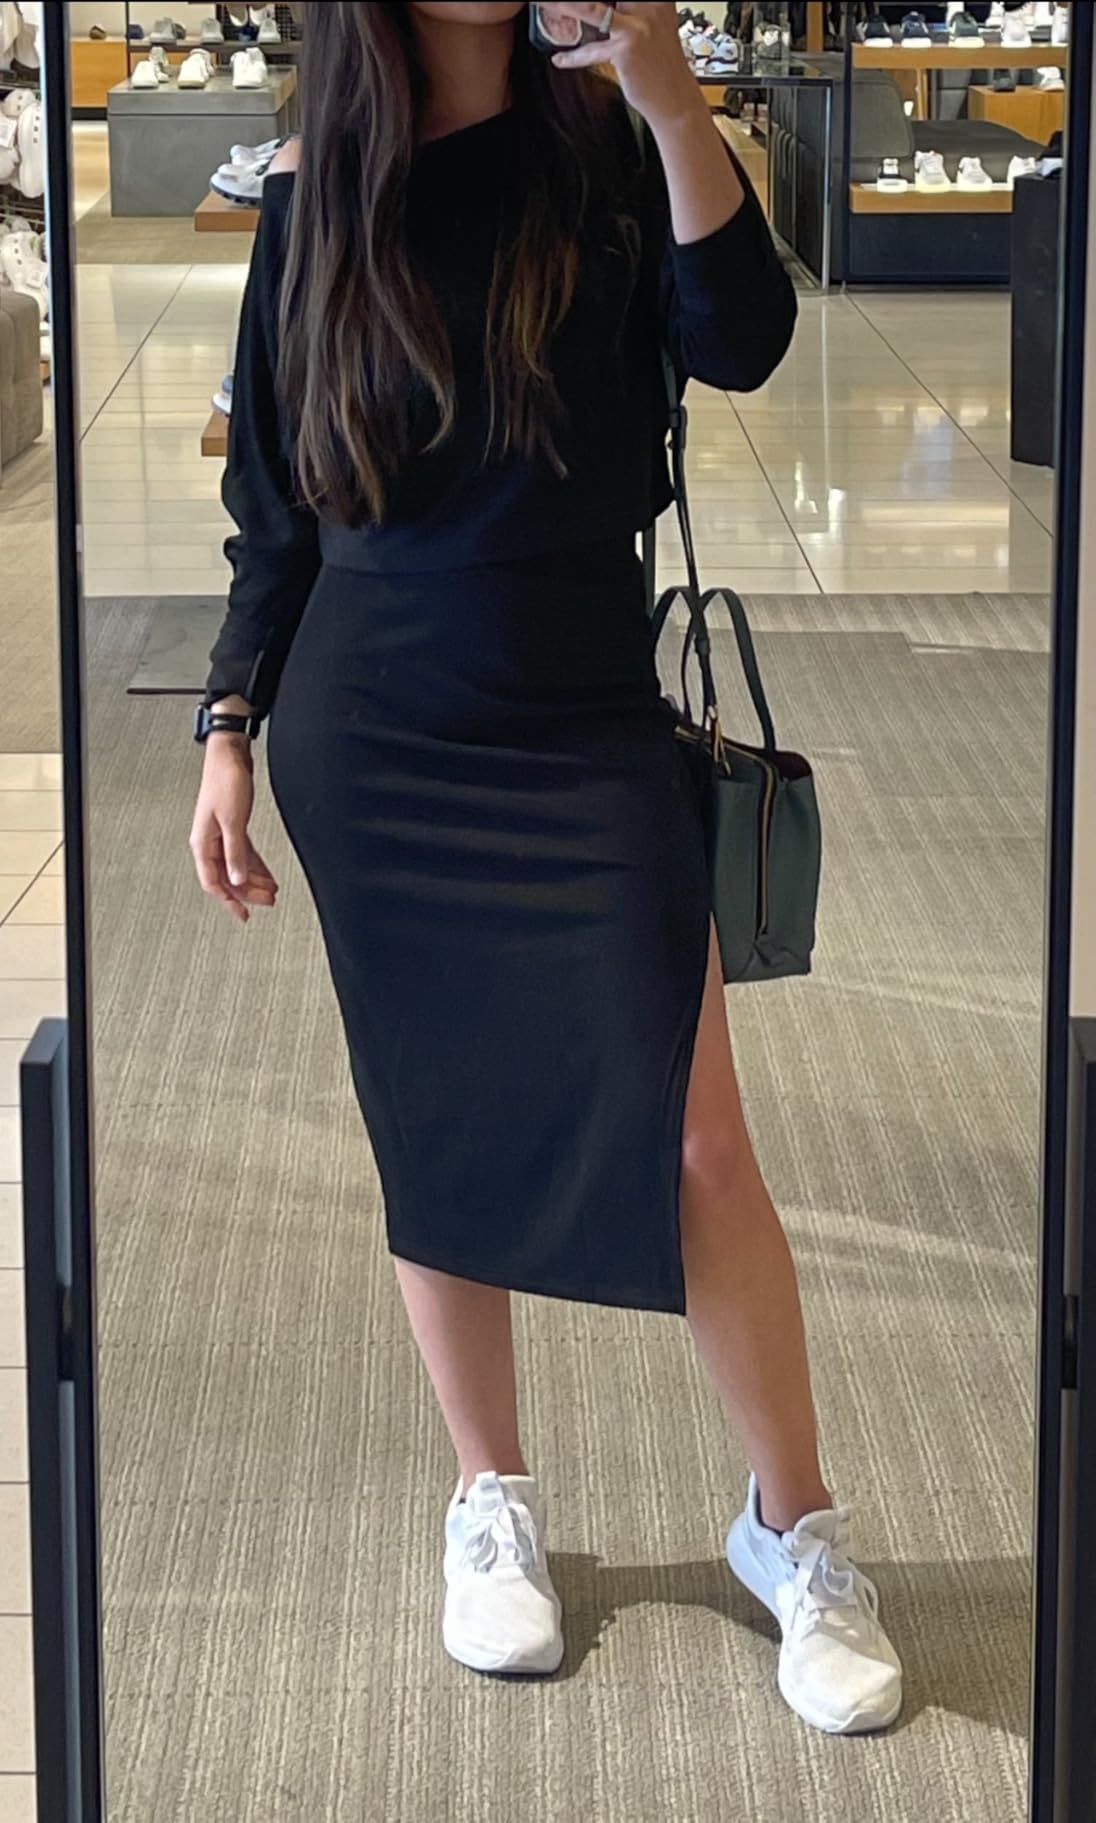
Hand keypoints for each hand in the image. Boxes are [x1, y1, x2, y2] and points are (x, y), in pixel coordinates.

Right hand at [190, 739, 278, 923]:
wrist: (230, 755)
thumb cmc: (225, 781)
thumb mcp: (233, 822)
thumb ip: (235, 853)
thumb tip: (238, 879)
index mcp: (203, 844)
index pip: (213, 882)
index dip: (229, 901)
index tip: (243, 914)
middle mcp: (209, 842)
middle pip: (227, 877)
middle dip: (247, 891)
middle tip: (267, 902)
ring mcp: (221, 835)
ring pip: (236, 867)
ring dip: (254, 880)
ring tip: (271, 891)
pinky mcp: (233, 827)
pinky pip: (243, 854)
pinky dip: (255, 865)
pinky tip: (267, 874)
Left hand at [543, 2, 702, 131]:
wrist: (675, 98)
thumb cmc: (661, 65)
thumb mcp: (652, 26)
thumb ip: (631, 10)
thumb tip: (604, 8)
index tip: (575, 3)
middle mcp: (649, 4)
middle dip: (576, 3)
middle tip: (552, 2)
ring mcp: (638, 25)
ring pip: (592, 9)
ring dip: (565, 7)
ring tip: (547, 4)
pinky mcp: (626, 49)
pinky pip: (591, 50)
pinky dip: (573, 57)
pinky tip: (560, 59)